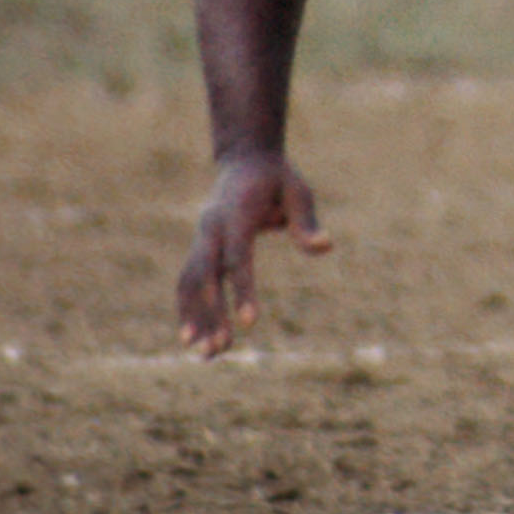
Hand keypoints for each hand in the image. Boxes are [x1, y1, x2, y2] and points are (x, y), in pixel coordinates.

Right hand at [176, 150, 330, 357]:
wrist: (243, 159)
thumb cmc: (277, 178)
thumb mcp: (297, 191)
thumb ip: (306, 220)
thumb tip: (325, 247)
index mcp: (236, 215)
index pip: (237, 258)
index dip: (242, 290)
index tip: (250, 324)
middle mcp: (211, 229)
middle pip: (205, 276)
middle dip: (210, 314)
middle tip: (220, 349)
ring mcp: (201, 239)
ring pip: (190, 283)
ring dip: (195, 319)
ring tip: (206, 355)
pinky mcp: (199, 249)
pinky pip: (188, 283)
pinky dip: (189, 310)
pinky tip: (194, 339)